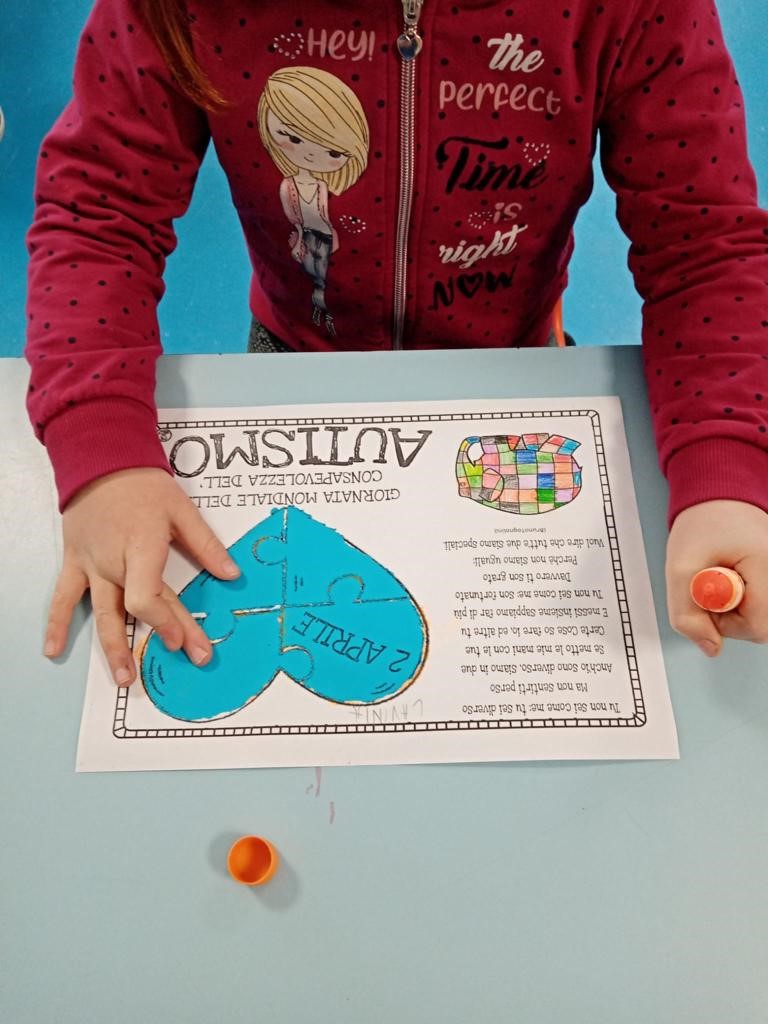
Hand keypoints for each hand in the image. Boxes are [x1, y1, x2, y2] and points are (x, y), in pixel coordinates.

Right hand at [43, 468, 239, 684]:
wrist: (100, 460)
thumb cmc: (142, 483)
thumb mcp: (181, 510)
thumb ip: (206, 545)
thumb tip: (232, 573)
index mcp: (140, 548)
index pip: (147, 597)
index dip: (166, 622)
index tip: (184, 639)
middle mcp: (113, 562)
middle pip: (134, 612)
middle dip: (160, 639)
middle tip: (183, 661)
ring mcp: (91, 565)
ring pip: (101, 614)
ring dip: (112, 648)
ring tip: (124, 679)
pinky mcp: (76, 563)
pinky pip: (64, 598)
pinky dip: (56, 624)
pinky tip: (54, 650)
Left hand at [666, 499, 767, 655]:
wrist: (719, 495)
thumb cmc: (703, 523)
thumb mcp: (679, 568)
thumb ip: (686, 614)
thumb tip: (710, 648)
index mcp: (767, 566)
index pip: (759, 626)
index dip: (726, 623)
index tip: (707, 596)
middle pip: (761, 626)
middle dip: (728, 616)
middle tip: (710, 585)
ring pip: (760, 618)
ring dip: (732, 608)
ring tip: (719, 577)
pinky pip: (760, 606)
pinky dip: (740, 601)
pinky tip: (730, 580)